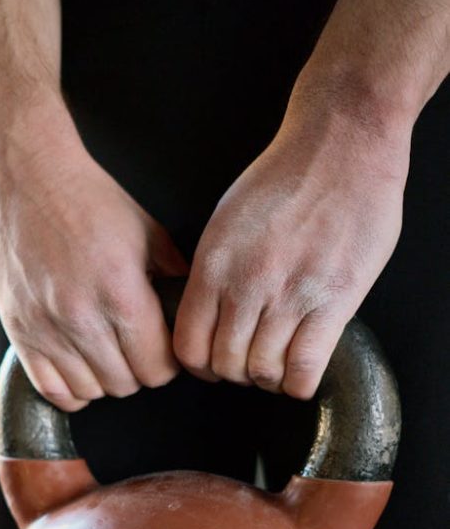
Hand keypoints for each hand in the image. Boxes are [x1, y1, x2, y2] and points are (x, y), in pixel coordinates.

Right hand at [0, 134, 187, 411]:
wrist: (26, 177)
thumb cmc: (89, 200)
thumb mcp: (147, 230)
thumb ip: (176, 274)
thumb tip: (194, 310)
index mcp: (122, 292)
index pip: (157, 367)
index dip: (167, 364)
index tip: (163, 349)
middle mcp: (82, 316)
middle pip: (126, 384)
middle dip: (138, 372)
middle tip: (136, 349)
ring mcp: (46, 327)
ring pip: (91, 391)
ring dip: (105, 379)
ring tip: (107, 355)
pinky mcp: (19, 330)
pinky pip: (51, 389)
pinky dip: (71, 389)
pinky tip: (79, 368)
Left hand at [173, 101, 410, 397]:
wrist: (341, 145)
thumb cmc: (285, 177)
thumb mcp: (225, 222)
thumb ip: (212, 272)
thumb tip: (205, 314)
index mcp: (213, 266)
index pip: (188, 345)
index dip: (199, 366)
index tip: (213, 364)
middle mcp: (245, 284)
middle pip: (225, 365)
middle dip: (235, 374)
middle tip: (249, 364)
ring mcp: (289, 295)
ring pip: (262, 371)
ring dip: (268, 379)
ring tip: (277, 366)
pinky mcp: (333, 302)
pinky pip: (304, 368)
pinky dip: (298, 383)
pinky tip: (300, 373)